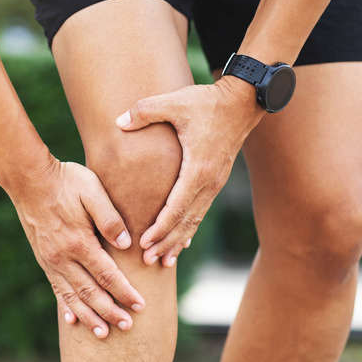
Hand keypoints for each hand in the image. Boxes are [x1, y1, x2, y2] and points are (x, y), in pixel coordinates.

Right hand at [6, 158, 144, 338]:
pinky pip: (56, 289)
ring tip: (103, 333)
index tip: (140, 305)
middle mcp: (63, 257)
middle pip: (91, 292)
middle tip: (127, 326)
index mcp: (79, 242)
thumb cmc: (66, 180)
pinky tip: (72, 320)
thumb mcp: (93, 190)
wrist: (29, 179)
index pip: (107, 275)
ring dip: (89, 317)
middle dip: (110, 312)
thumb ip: (109, 218)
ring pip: (72, 296)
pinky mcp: (43, 259)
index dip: (124, 292)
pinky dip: (66, 306)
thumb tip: (125, 244)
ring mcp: (51, 260)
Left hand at [115, 76, 263, 266]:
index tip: (144, 244)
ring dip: (178, 240)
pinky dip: (189, 227)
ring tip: (163, 260)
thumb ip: (145, 111)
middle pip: (185, 221)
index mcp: (197, 169)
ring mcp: (214, 183)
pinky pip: (201, 210)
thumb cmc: (207, 102)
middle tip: (148, 261)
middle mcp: (208, 182)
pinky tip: (182, 241)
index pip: (176, 208)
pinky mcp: (216, 180)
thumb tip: (118, 122)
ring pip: (195, 219)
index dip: (160, 228)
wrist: (243, 101)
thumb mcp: (174, 102)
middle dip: (166, 243)